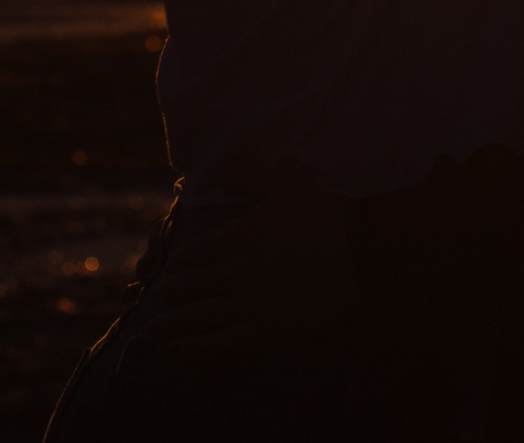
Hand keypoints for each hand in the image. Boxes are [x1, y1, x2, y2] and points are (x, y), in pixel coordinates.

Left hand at [136, 188, 356, 363]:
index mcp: (236, 237)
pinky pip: (213, 347)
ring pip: (190, 319)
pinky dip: (189, 350)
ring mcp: (246, 305)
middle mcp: (233, 272)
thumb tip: (220, 173)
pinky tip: (178, 351)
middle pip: (182, 289)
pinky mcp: (262, 333)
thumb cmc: (331, 217)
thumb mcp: (291, 185)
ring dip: (169, 326)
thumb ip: (252, 178)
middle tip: (170, 299)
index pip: (187, 256)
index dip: (177, 265)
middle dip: (171, 294)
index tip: (179, 270)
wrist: (364, 258)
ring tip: (159, 331)